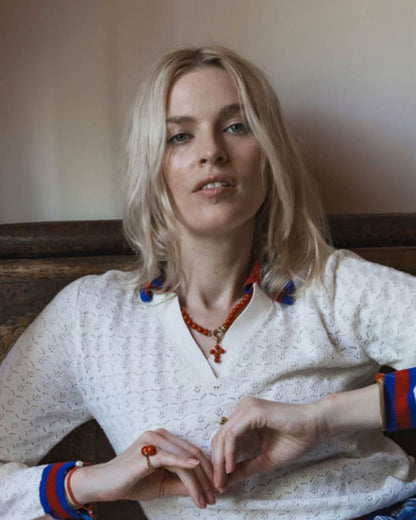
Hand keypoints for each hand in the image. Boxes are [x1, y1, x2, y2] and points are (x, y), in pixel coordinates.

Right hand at [70, 428, 215, 508]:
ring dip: (198, 480)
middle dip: (206, 477)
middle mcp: (160, 435)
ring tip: (206, 497)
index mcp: (165, 439)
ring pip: (184, 458)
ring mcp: (153, 440)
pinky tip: (195, 468)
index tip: (216, 491)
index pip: (193, 453)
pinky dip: (183, 463)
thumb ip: (183, 483)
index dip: (207, 472)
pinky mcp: (146, 451)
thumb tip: (206, 489)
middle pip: (192, 454)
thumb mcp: (164, 484)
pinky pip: (169, 458)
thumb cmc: (132, 482)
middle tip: (215, 496)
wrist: (105, 485)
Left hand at [211, 396, 325, 490]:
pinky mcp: (254, 411)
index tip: (220, 483)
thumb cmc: (295, 439)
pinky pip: (233, 433)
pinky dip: (229, 452)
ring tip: (223, 479)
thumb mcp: (265, 458)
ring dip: (221, 460)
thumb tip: (225, 482)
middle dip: (216, 463)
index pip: (223, 438)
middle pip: (219, 436)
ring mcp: (247, 408)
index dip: (218, 461)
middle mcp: (243, 408)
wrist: (316, 427)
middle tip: (218, 484)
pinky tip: (231, 467)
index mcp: (245, 416)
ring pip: (223, 435)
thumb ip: (245, 467)